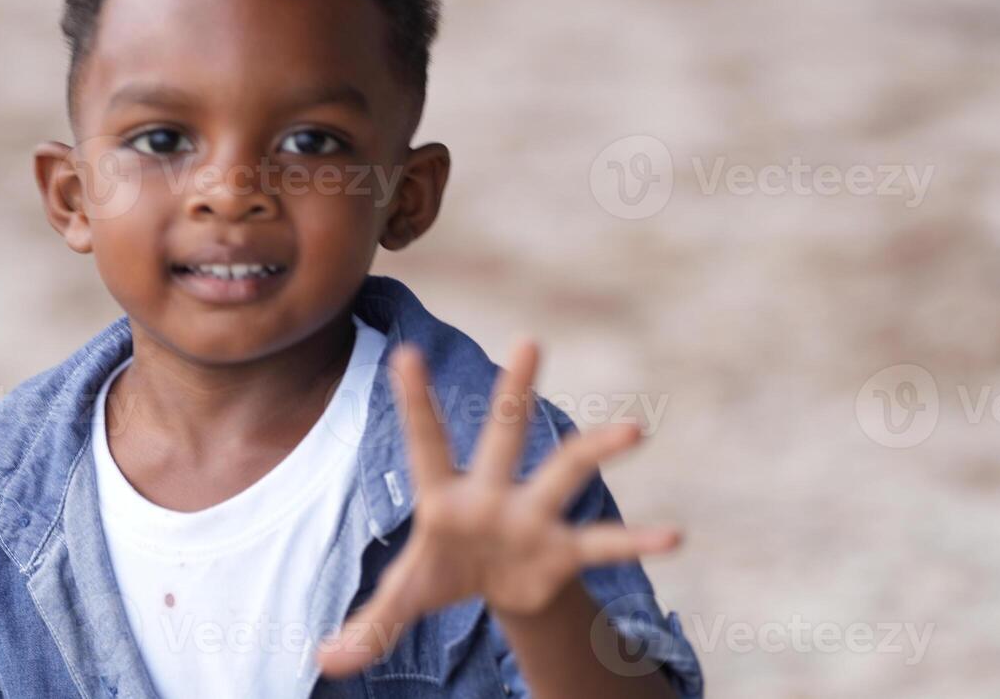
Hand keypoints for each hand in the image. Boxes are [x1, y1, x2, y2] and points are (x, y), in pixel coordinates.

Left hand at [317, 338, 680, 677]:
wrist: (493, 588)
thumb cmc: (440, 572)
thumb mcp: (402, 600)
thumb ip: (369, 626)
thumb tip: (327, 661)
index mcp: (444, 496)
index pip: (426, 442)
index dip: (416, 401)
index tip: (404, 354)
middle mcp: (492, 492)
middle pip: (504, 433)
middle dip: (515, 391)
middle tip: (530, 339)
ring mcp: (532, 516)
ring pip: (566, 472)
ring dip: (597, 450)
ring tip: (634, 428)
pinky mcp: (563, 551)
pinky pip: (603, 545)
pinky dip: (636, 542)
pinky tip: (672, 536)